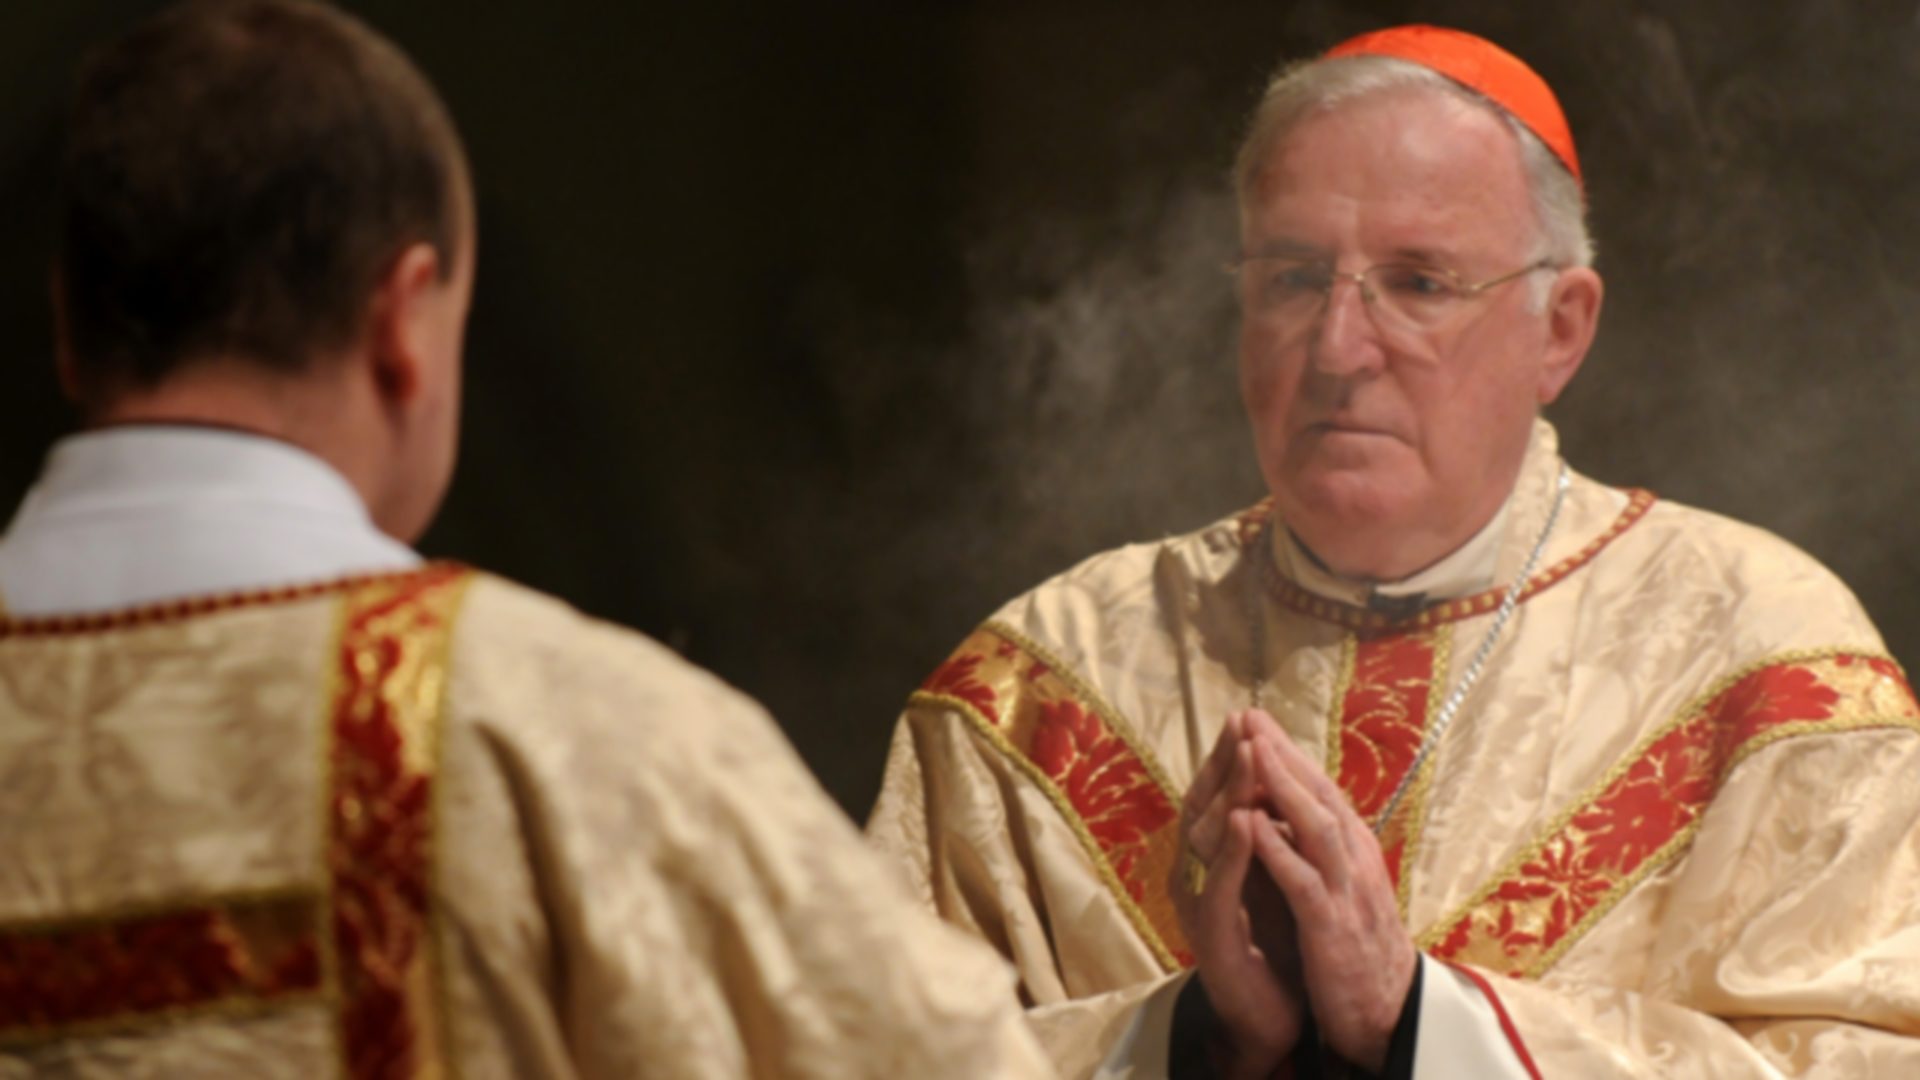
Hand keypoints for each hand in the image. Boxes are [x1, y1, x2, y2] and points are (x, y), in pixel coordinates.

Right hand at [1172, 713, 1304, 1076]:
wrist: (1267, 1021)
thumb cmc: (1273, 950)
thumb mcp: (1272, 883)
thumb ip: (1270, 840)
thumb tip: (1279, 788)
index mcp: (1215, 864)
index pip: (1217, 799)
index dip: (1230, 758)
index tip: (1248, 717)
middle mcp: (1199, 878)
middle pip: (1204, 806)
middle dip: (1226, 761)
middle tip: (1243, 720)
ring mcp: (1202, 906)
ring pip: (1209, 838)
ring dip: (1231, 792)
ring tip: (1249, 752)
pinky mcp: (1214, 936)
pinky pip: (1223, 886)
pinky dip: (1234, 851)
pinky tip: (1246, 820)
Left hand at [1244, 709, 1416, 1073]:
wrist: (1387, 1012)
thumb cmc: (1358, 948)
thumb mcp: (1340, 888)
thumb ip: (1318, 849)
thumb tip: (1285, 810)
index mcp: (1353, 850)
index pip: (1320, 790)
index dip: (1288, 754)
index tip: (1255, 721)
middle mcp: (1354, 859)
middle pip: (1319, 795)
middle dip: (1283, 754)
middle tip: (1250, 716)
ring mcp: (1346, 891)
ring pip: (1316, 826)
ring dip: (1283, 787)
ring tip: (1253, 752)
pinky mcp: (1332, 926)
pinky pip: (1303, 881)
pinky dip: (1277, 849)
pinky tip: (1252, 824)